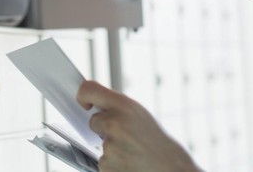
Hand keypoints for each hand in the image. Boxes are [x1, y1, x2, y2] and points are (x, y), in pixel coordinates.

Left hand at [77, 80, 200, 171]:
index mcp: (124, 105)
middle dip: (104, 128)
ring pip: (98, 143)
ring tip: (131, 151)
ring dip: (110, 148)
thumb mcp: (139, 114)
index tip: (84, 103)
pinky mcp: (106, 165)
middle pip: (93, 121)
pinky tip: (128, 162)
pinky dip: (112, 163)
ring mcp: (109, 145)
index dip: (83, 95)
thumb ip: (116, 106)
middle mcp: (114, 122)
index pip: (89, 89)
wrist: (170, 167)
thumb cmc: (156, 141)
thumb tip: (91, 102)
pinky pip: (101, 161)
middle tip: (126, 135)